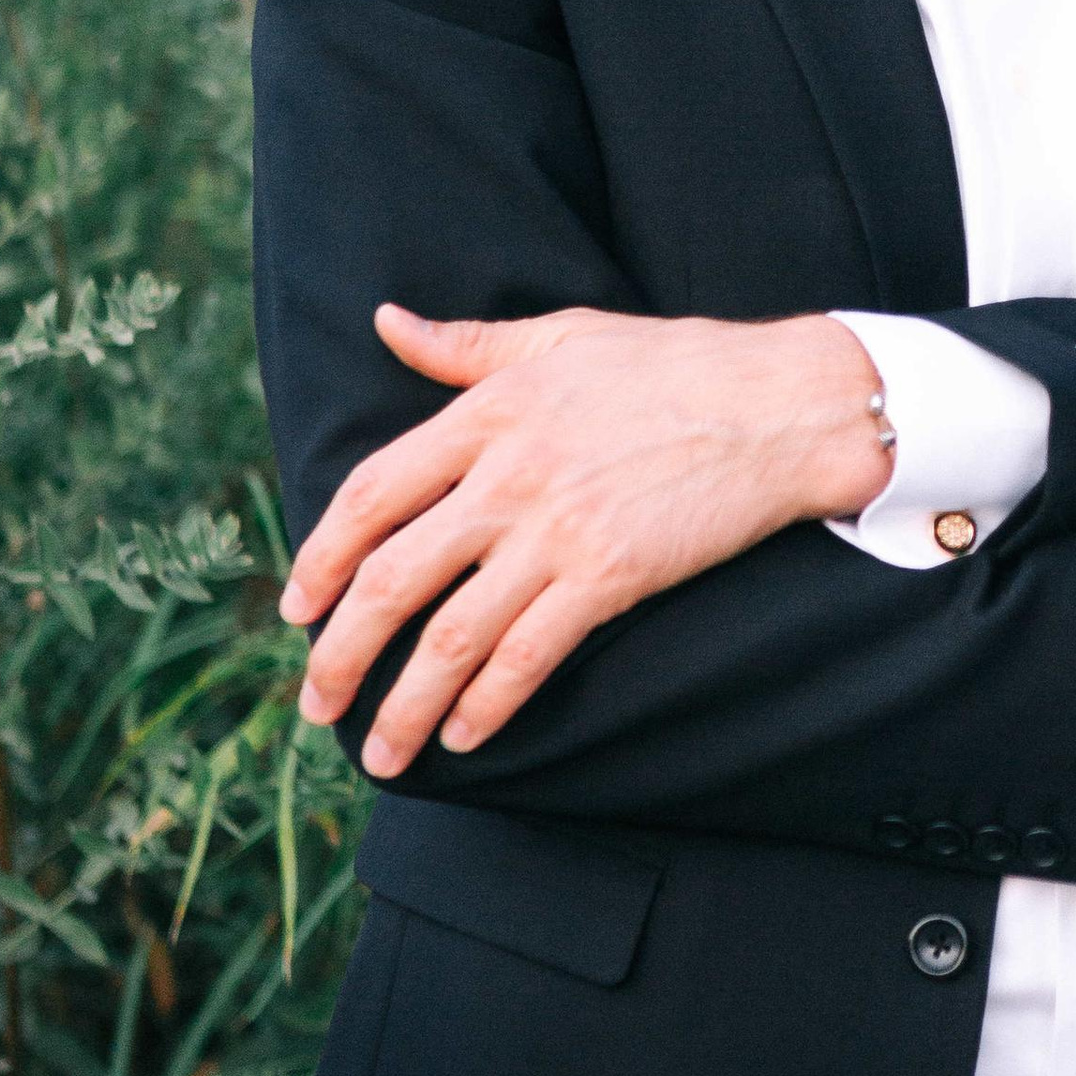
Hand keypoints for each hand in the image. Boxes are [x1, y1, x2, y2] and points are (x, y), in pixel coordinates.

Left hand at [282, 305, 893, 776]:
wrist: (778, 405)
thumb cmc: (673, 363)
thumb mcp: (561, 334)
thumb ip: (465, 343)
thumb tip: (386, 322)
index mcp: (487, 413)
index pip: (371, 494)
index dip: (321, 557)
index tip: (297, 606)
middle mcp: (507, 477)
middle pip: (392, 579)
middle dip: (341, 653)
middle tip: (315, 701)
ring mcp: (557, 531)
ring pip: (452, 636)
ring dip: (406, 705)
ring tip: (381, 753)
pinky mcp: (610, 576)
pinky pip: (529, 655)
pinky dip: (489, 703)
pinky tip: (464, 735)